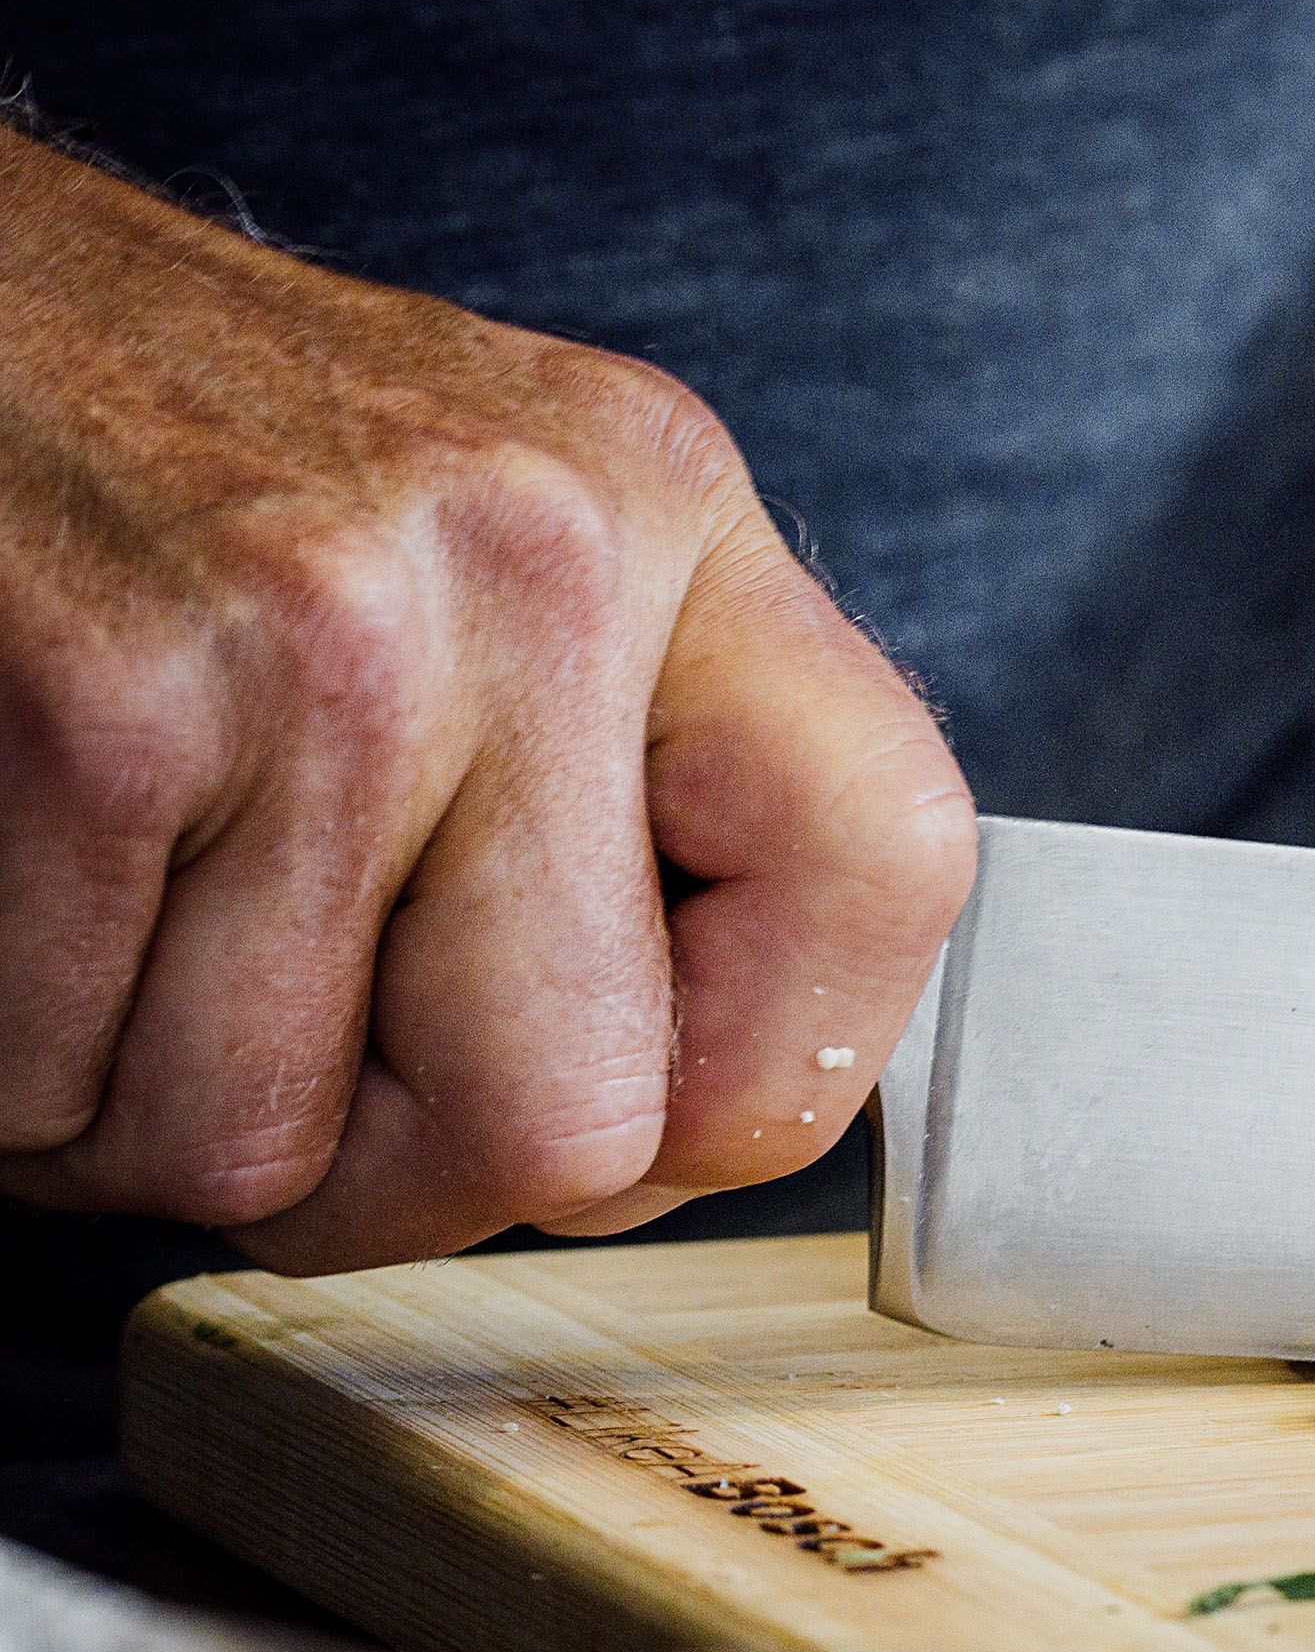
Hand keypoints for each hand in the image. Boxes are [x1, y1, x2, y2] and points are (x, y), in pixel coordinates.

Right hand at [0, 135, 974, 1272]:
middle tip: (286, 1089)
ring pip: (269, 1144)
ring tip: (118, 962)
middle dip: (393, 1185)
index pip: (889, 876)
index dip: (751, 1083)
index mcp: (675, 518)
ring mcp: (331, 635)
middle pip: (572, 1122)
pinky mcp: (105, 707)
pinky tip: (22, 917)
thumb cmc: (180, 466)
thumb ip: (625, 782)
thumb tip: (670, 1122)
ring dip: (151, 1129)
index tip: (621, 1107)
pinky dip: (14, 1074)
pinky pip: (68, 1085)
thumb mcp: (493, 546)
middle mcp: (541, 562)